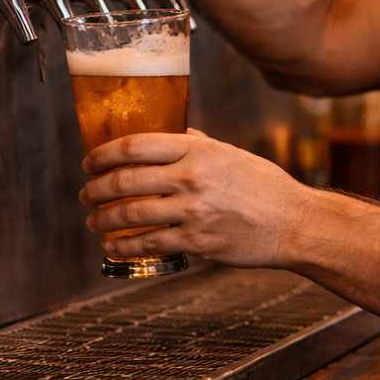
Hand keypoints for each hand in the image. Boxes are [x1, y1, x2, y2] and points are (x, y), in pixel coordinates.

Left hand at [78, 128, 312, 267]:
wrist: (294, 223)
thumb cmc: (265, 187)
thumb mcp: (231, 154)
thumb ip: (199, 144)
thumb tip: (175, 132)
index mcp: (198, 150)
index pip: (136, 145)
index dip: (103, 154)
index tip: (89, 162)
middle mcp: (192, 177)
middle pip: (125, 180)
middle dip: (95, 189)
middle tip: (86, 193)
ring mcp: (193, 211)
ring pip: (131, 214)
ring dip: (103, 219)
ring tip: (94, 221)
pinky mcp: (198, 241)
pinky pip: (149, 243)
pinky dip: (124, 246)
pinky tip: (113, 246)